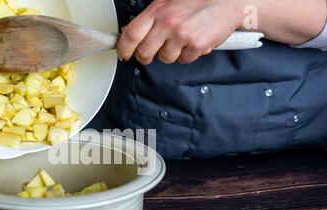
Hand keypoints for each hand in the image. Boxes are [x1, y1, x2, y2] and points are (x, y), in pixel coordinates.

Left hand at [117, 0, 244, 64]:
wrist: (230, 1)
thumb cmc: (199, 0)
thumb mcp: (168, 2)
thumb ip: (150, 18)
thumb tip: (128, 33)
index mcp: (158, 10)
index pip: (130, 35)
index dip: (123, 48)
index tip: (124, 53)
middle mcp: (168, 22)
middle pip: (144, 53)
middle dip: (146, 56)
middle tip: (152, 52)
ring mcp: (182, 35)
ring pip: (164, 59)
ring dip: (170, 54)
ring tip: (180, 40)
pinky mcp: (197, 46)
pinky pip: (184, 60)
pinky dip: (187, 54)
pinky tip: (193, 41)